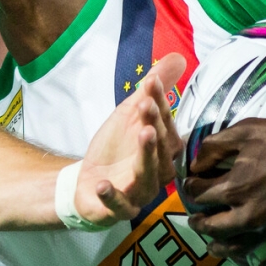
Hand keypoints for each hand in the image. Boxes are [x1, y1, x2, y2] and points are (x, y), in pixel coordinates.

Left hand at [77, 53, 185, 222]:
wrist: (87, 183)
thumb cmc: (117, 149)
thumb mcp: (129, 115)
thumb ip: (151, 92)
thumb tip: (178, 57)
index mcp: (163, 149)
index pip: (165, 124)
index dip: (160, 103)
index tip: (150, 82)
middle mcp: (159, 171)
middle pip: (160, 148)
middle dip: (154, 125)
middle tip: (145, 104)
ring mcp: (140, 191)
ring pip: (147, 175)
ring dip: (145, 155)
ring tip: (142, 133)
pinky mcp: (119, 208)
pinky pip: (118, 205)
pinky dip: (110, 196)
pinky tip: (101, 184)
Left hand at [183, 108, 265, 265]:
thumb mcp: (242, 131)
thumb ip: (213, 147)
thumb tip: (196, 163)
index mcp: (235, 188)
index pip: (198, 195)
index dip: (190, 188)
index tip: (191, 185)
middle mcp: (250, 214)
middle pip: (213, 227)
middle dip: (199, 223)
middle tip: (194, 220)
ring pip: (239, 248)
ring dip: (221, 249)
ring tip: (213, 247)